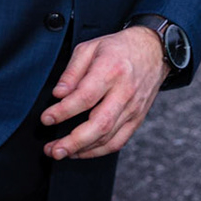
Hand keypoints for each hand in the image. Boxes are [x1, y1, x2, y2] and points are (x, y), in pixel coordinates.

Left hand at [40, 28, 166, 159]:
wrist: (154, 52)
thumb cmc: (117, 48)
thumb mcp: (90, 47)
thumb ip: (72, 71)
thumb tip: (58, 94)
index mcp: (111, 70)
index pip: (85, 96)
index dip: (63, 111)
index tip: (46, 119)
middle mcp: (125, 92)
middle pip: (100, 124)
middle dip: (73, 141)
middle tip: (52, 149)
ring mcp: (133, 109)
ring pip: (109, 137)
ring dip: (82, 150)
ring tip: (60, 152)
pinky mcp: (137, 119)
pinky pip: (119, 141)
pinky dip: (98, 151)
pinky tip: (80, 152)